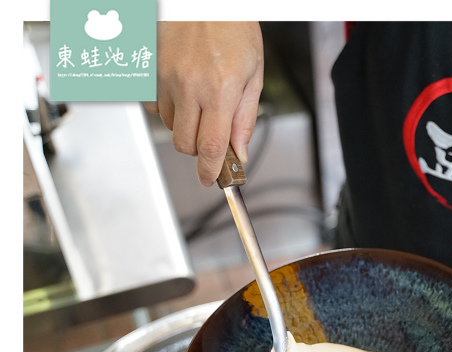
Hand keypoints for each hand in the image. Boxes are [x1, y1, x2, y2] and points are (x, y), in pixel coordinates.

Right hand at [143, 22, 263, 185]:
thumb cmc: (233, 26)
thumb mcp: (254, 73)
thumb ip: (245, 117)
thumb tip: (239, 151)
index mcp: (220, 89)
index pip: (211, 147)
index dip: (210, 171)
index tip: (211, 180)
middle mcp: (189, 85)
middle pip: (185, 144)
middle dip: (199, 150)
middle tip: (212, 137)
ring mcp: (165, 78)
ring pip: (170, 126)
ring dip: (186, 125)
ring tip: (202, 101)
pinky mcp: (150, 70)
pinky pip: (155, 105)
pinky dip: (169, 107)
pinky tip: (184, 90)